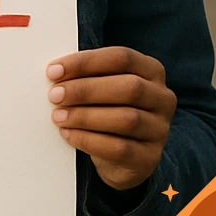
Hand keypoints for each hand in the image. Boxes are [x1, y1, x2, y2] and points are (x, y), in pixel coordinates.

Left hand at [46, 46, 176, 190]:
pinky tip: (68, 134)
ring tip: (58, 116)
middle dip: (86, 90)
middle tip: (55, 95)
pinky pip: (120, 148)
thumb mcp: (102, 87)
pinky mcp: (150, 157)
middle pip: (129, 87)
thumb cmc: (107, 109)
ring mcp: (160, 129)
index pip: (121, 58)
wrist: (123, 157)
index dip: (86, 62)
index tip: (54, 71)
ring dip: (85, 116)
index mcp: (150, 70)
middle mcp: (162, 98)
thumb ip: (87, 75)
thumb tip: (55, 72)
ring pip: (127, 118)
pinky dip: (89, 140)